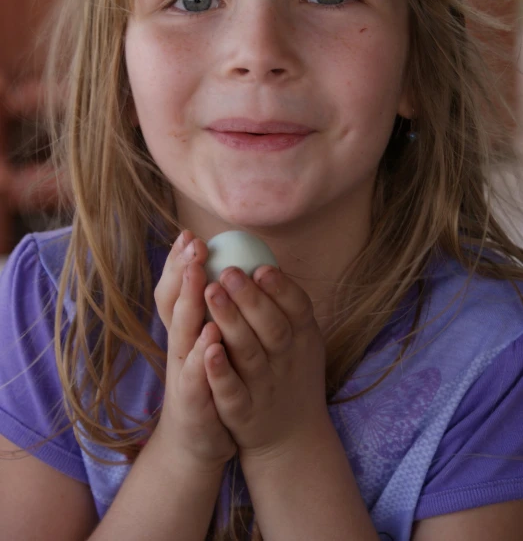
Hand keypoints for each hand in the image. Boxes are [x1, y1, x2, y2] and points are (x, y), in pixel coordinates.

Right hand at [153, 230, 236, 470]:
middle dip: (182, 272)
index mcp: (186, 328)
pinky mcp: (192, 399)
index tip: (189, 233)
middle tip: (192, 244)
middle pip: (175, 302)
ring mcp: (182, 372)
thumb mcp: (206, 339)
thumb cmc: (206, 380)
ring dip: (189, 304)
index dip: (179, 261)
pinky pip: (196, 375)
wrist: (197, 439)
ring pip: (182, 333)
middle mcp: (178, 345)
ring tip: (198, 276)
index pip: (177, 287)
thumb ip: (213, 306)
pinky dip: (201, 356)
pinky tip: (211, 337)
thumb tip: (225, 265)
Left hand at [202, 265, 326, 462]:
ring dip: (231, 322)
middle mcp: (287, 361)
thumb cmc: (290, 372)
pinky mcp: (243, 413)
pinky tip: (207, 348)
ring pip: (248, 354)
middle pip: (272, 328)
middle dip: (250, 298)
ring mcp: (265, 387)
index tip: (261, 267)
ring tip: (210, 292)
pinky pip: (231, 391)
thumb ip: (285, 306)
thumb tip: (262, 260)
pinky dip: (220, 371)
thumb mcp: (301, 339)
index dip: (281, 288)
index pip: (298, 308)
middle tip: (228, 271)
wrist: (291, 437)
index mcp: (303, 338)